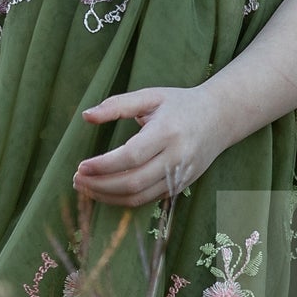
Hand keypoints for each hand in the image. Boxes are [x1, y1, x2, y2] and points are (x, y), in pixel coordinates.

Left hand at [73, 85, 227, 207]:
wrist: (220, 117)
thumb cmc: (180, 103)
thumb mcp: (150, 96)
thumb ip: (117, 105)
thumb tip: (86, 116)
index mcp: (167, 132)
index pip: (131, 156)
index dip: (103, 166)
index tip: (81, 167)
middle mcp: (176, 157)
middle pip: (133, 182)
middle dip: (100, 186)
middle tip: (76, 180)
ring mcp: (181, 175)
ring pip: (140, 197)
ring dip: (108, 197)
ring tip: (86, 188)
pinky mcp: (181, 186)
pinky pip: (148, 199)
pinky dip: (124, 199)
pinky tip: (106, 191)